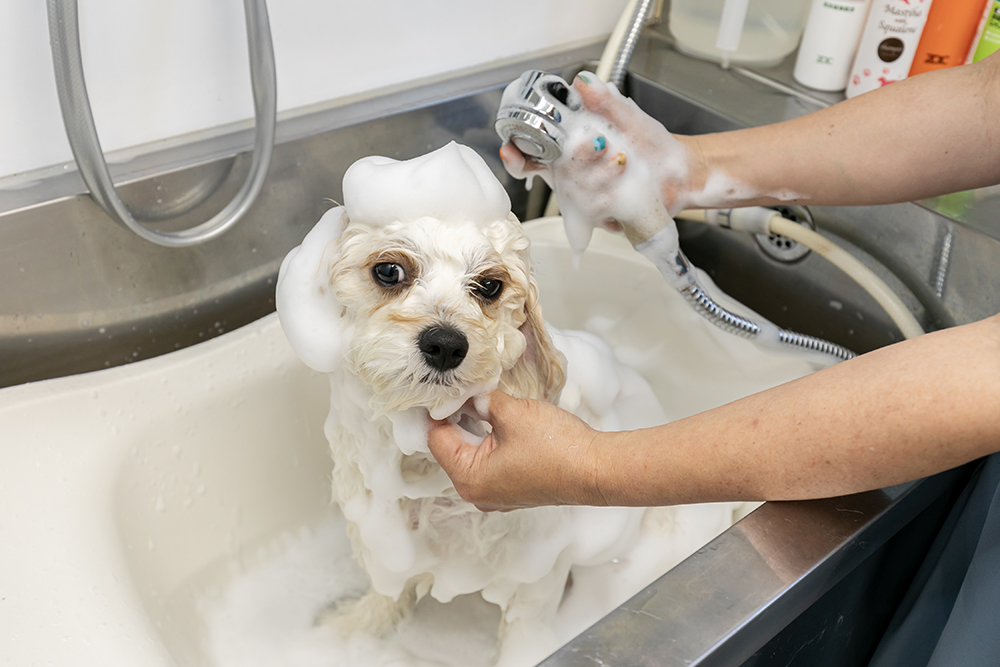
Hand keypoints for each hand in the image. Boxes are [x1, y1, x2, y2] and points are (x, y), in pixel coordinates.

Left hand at [426, 390, 607, 510]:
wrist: (596, 469)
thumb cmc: (556, 448)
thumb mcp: (512, 414)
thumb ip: (483, 402)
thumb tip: (471, 395)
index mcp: (469, 478)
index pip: (437, 439)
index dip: (438, 410)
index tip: (440, 388)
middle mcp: (478, 493)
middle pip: (452, 449)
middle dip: (456, 418)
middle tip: (460, 389)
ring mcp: (497, 495)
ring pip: (473, 455)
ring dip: (474, 428)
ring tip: (478, 399)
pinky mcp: (514, 490)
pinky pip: (491, 463)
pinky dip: (490, 441)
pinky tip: (497, 420)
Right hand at [500, 72, 705, 233]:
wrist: (678, 173)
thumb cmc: (649, 143)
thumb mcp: (627, 116)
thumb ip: (604, 101)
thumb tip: (582, 81)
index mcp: (568, 148)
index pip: (531, 153)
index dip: (516, 154)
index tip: (512, 150)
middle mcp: (572, 174)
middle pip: (551, 173)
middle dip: (572, 160)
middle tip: (595, 144)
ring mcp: (585, 197)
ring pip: (576, 192)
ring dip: (599, 174)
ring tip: (621, 158)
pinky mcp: (602, 216)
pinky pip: (596, 212)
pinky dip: (612, 196)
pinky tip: (626, 184)